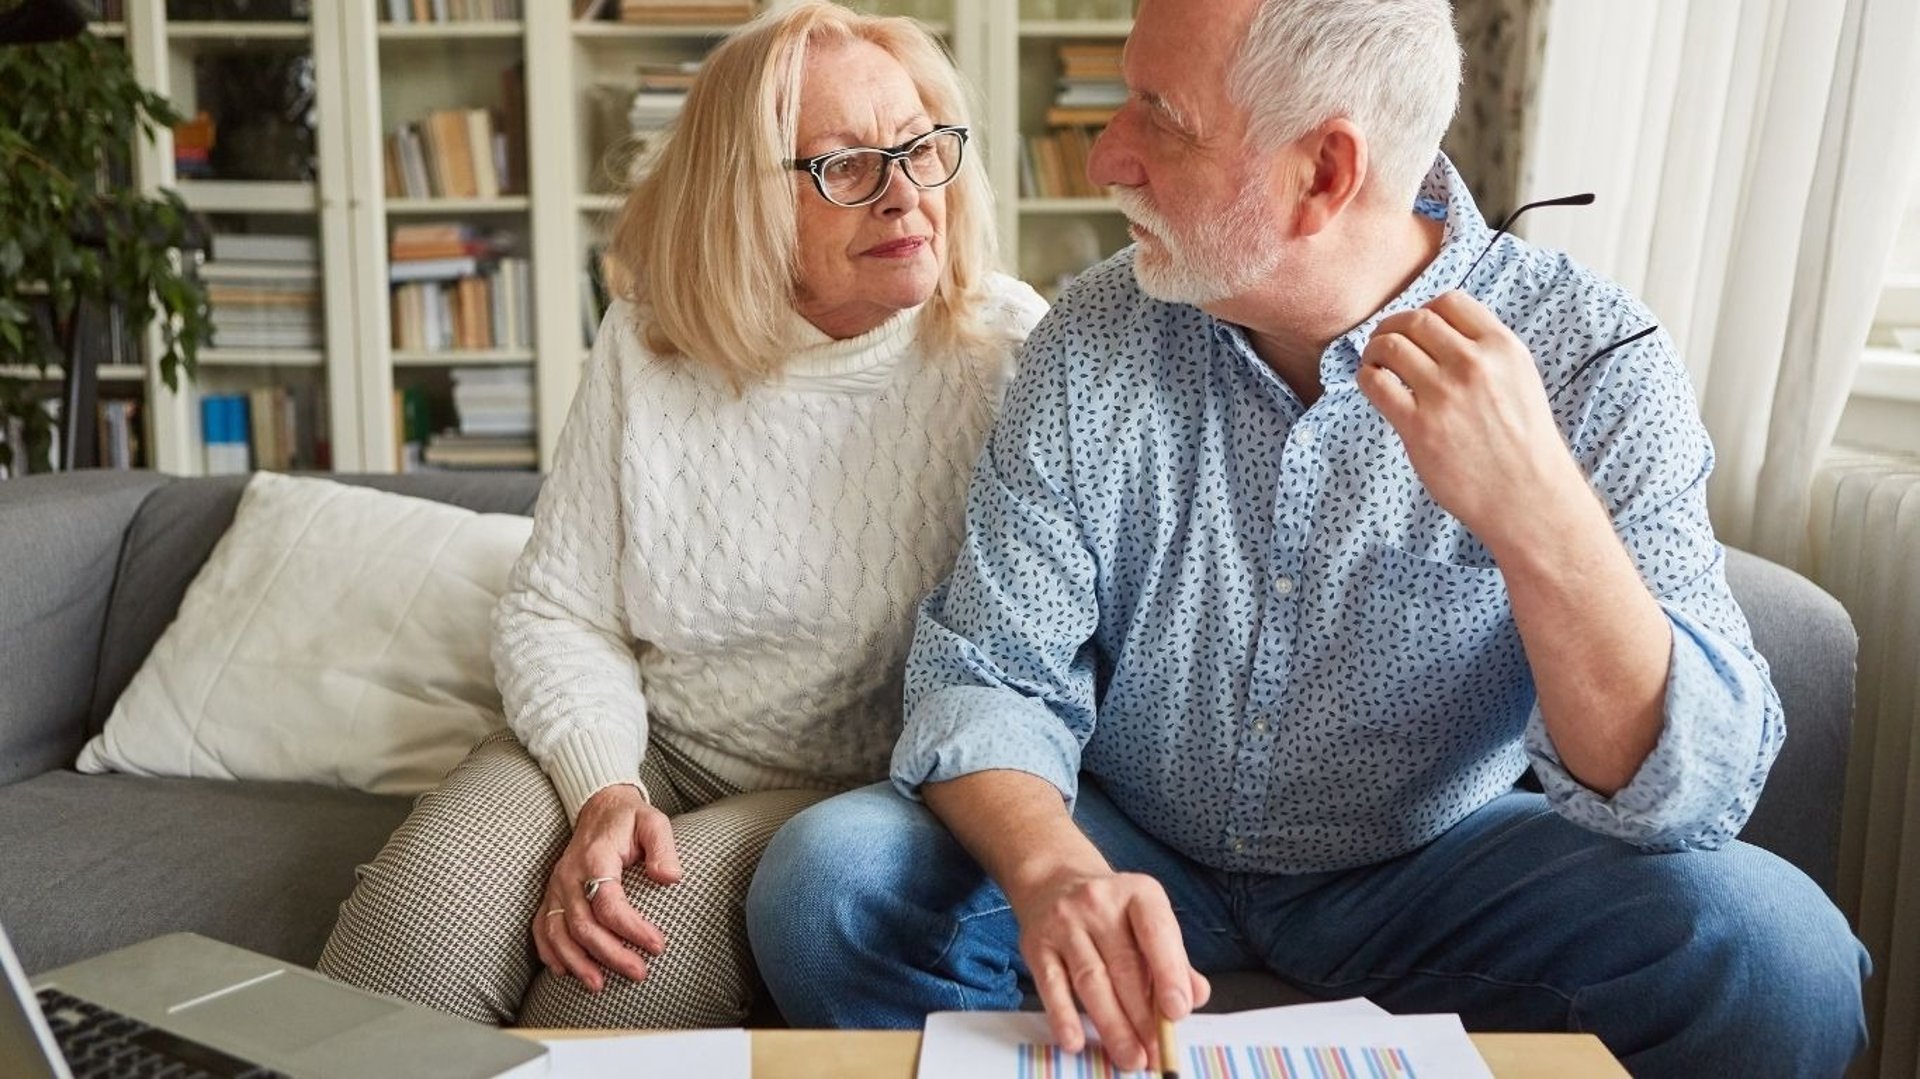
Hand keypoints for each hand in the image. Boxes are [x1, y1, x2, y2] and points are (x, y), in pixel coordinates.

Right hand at [532, 784, 682, 992]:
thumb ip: (663, 847)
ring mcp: (556, 886)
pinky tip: (564, 971)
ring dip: (577, 962)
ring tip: (599, 985)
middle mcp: (569, 875)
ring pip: (557, 932)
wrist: (599, 807)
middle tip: (639, 972)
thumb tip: (670, 878)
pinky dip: (549, 952)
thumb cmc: (629, 819)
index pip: (609, 903)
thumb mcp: (654, 821)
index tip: (658, 945)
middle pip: (583, 925)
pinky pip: (541, 927)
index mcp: (595, 857)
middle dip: (610, 955)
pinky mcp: (551, 894)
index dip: (632, 929)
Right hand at [1010, 868, 1210, 1071]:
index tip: (1177, 1013)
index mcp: (1137, 893)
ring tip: (1130, 1056)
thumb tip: (1195, 996)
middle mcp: (1098, 903)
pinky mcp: (1036, 945)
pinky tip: (1075, 1041)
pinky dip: (1063, 1016)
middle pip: (1123, 966)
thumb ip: (1174, 958)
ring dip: (1112, 1025)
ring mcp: (1064, 923)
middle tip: (1156, 1051)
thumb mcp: (1147, 920)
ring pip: (1091, 980)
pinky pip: (1051, 985)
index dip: (1168, 974)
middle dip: (1143, 1016)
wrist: (1053, 879)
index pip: (1156, 933)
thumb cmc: (1112, 910)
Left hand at [1358, 290, 1589, 548]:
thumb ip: (1487, 353)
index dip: (1425, 310)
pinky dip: (1366, 377)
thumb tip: (1440, 334)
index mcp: (1502, 348)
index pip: (1450, 302)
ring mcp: (1445, 394)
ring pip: (1391, 346)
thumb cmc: (1523, 443)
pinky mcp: (1419, 425)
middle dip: (1393, 326)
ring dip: (1375, 349)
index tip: (1416, 328)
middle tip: (1384, 341)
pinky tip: (1373, 384)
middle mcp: (1474, 364)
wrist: (1528, 496)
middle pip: (1415, 320)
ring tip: (1375, 362)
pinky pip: (1376, 383)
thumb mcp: (1520, 380)